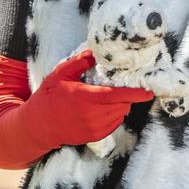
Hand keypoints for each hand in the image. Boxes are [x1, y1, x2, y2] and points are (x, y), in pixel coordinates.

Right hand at [21, 50, 153, 149]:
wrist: (39, 125)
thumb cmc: (49, 97)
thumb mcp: (60, 74)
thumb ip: (79, 62)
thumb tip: (95, 52)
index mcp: (85, 97)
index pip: (117, 95)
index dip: (136, 94)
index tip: (149, 91)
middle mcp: (92, 115)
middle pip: (123, 105)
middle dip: (127, 95)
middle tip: (121, 86)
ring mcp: (94, 128)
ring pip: (120, 114)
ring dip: (121, 105)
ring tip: (109, 96)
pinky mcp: (94, 136)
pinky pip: (114, 124)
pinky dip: (115, 115)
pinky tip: (104, 108)